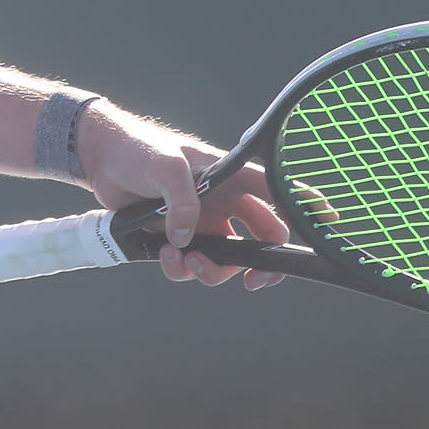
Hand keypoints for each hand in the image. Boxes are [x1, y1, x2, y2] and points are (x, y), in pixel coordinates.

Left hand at [76, 100, 287, 291]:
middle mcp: (223, 201)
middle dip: (262, 264)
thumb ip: (184, 200)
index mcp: (230, 176)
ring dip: (214, 271)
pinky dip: (182, 269)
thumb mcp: (166, 165)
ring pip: (227, 260)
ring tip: (190, 263)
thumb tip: (190, 241)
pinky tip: (167, 256)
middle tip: (251, 280)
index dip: (306, 206)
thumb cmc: (137, 148)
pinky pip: (192, 264)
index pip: (277, 190)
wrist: (99, 158)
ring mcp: (202, 221)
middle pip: (262, 240)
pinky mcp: (178, 236)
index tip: (329, 224)